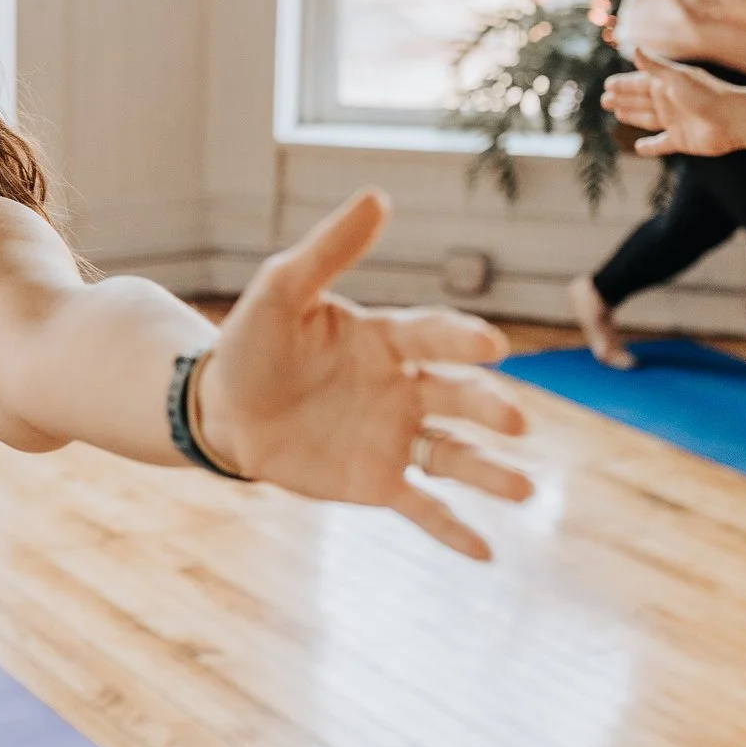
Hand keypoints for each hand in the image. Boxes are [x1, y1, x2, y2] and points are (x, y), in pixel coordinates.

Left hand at [193, 190, 532, 559]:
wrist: (220, 409)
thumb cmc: (252, 343)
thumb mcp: (281, 291)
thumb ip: (329, 250)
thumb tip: (378, 195)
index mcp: (386, 340)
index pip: (433, 336)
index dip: (460, 340)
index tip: (489, 345)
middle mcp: (403, 387)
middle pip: (456, 397)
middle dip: (487, 407)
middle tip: (514, 418)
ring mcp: (394, 436)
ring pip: (453, 455)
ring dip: (489, 472)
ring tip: (525, 490)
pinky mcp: (375, 481)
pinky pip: (422, 506)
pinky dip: (451, 529)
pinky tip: (485, 551)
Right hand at [601, 50, 737, 156]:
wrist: (735, 119)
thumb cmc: (707, 94)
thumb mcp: (677, 77)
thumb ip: (654, 66)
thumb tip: (634, 48)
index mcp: (667, 86)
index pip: (639, 83)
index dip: (623, 84)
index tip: (608, 84)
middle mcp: (669, 103)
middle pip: (640, 101)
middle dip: (623, 100)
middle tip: (604, 100)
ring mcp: (674, 122)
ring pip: (647, 119)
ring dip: (632, 116)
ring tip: (617, 114)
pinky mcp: (680, 140)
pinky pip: (660, 144)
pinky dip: (650, 146)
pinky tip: (639, 147)